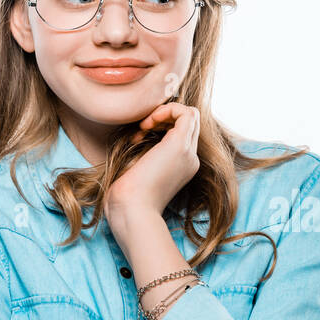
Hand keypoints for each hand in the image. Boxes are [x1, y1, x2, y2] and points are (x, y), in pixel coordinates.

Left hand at [105, 101, 200, 224]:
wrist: (132, 210)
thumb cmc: (128, 197)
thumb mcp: (139, 172)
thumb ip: (145, 155)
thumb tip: (137, 138)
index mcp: (183, 166)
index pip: (184, 133)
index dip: (164, 125)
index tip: (140, 134)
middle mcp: (191, 159)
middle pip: (189, 123)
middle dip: (164, 116)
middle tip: (142, 128)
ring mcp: (188, 152)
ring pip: (190, 115)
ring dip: (165, 112)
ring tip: (144, 126)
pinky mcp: (179, 145)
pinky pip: (185, 112)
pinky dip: (166, 109)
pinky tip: (147, 123)